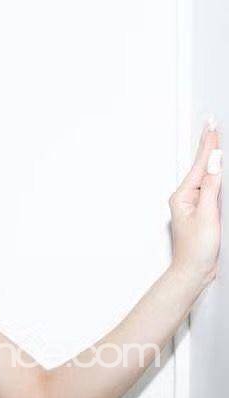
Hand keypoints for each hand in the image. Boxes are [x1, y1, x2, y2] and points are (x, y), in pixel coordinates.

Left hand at [169, 119, 221, 286]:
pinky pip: (207, 187)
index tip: (212, 126)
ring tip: (212, 139)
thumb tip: (213, 163)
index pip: (200, 164)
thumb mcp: (207, 214)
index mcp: (183, 196)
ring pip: (204, 175)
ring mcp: (192, 204)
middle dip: (207, 146)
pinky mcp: (200, 212)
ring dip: (209, 157)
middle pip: (200, 166)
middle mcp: (185, 198)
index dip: (208, 144)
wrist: (192, 272)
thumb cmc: (196, 250)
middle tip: (211, 125)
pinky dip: (213, 174)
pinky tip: (214, 169)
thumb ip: (210, 187)